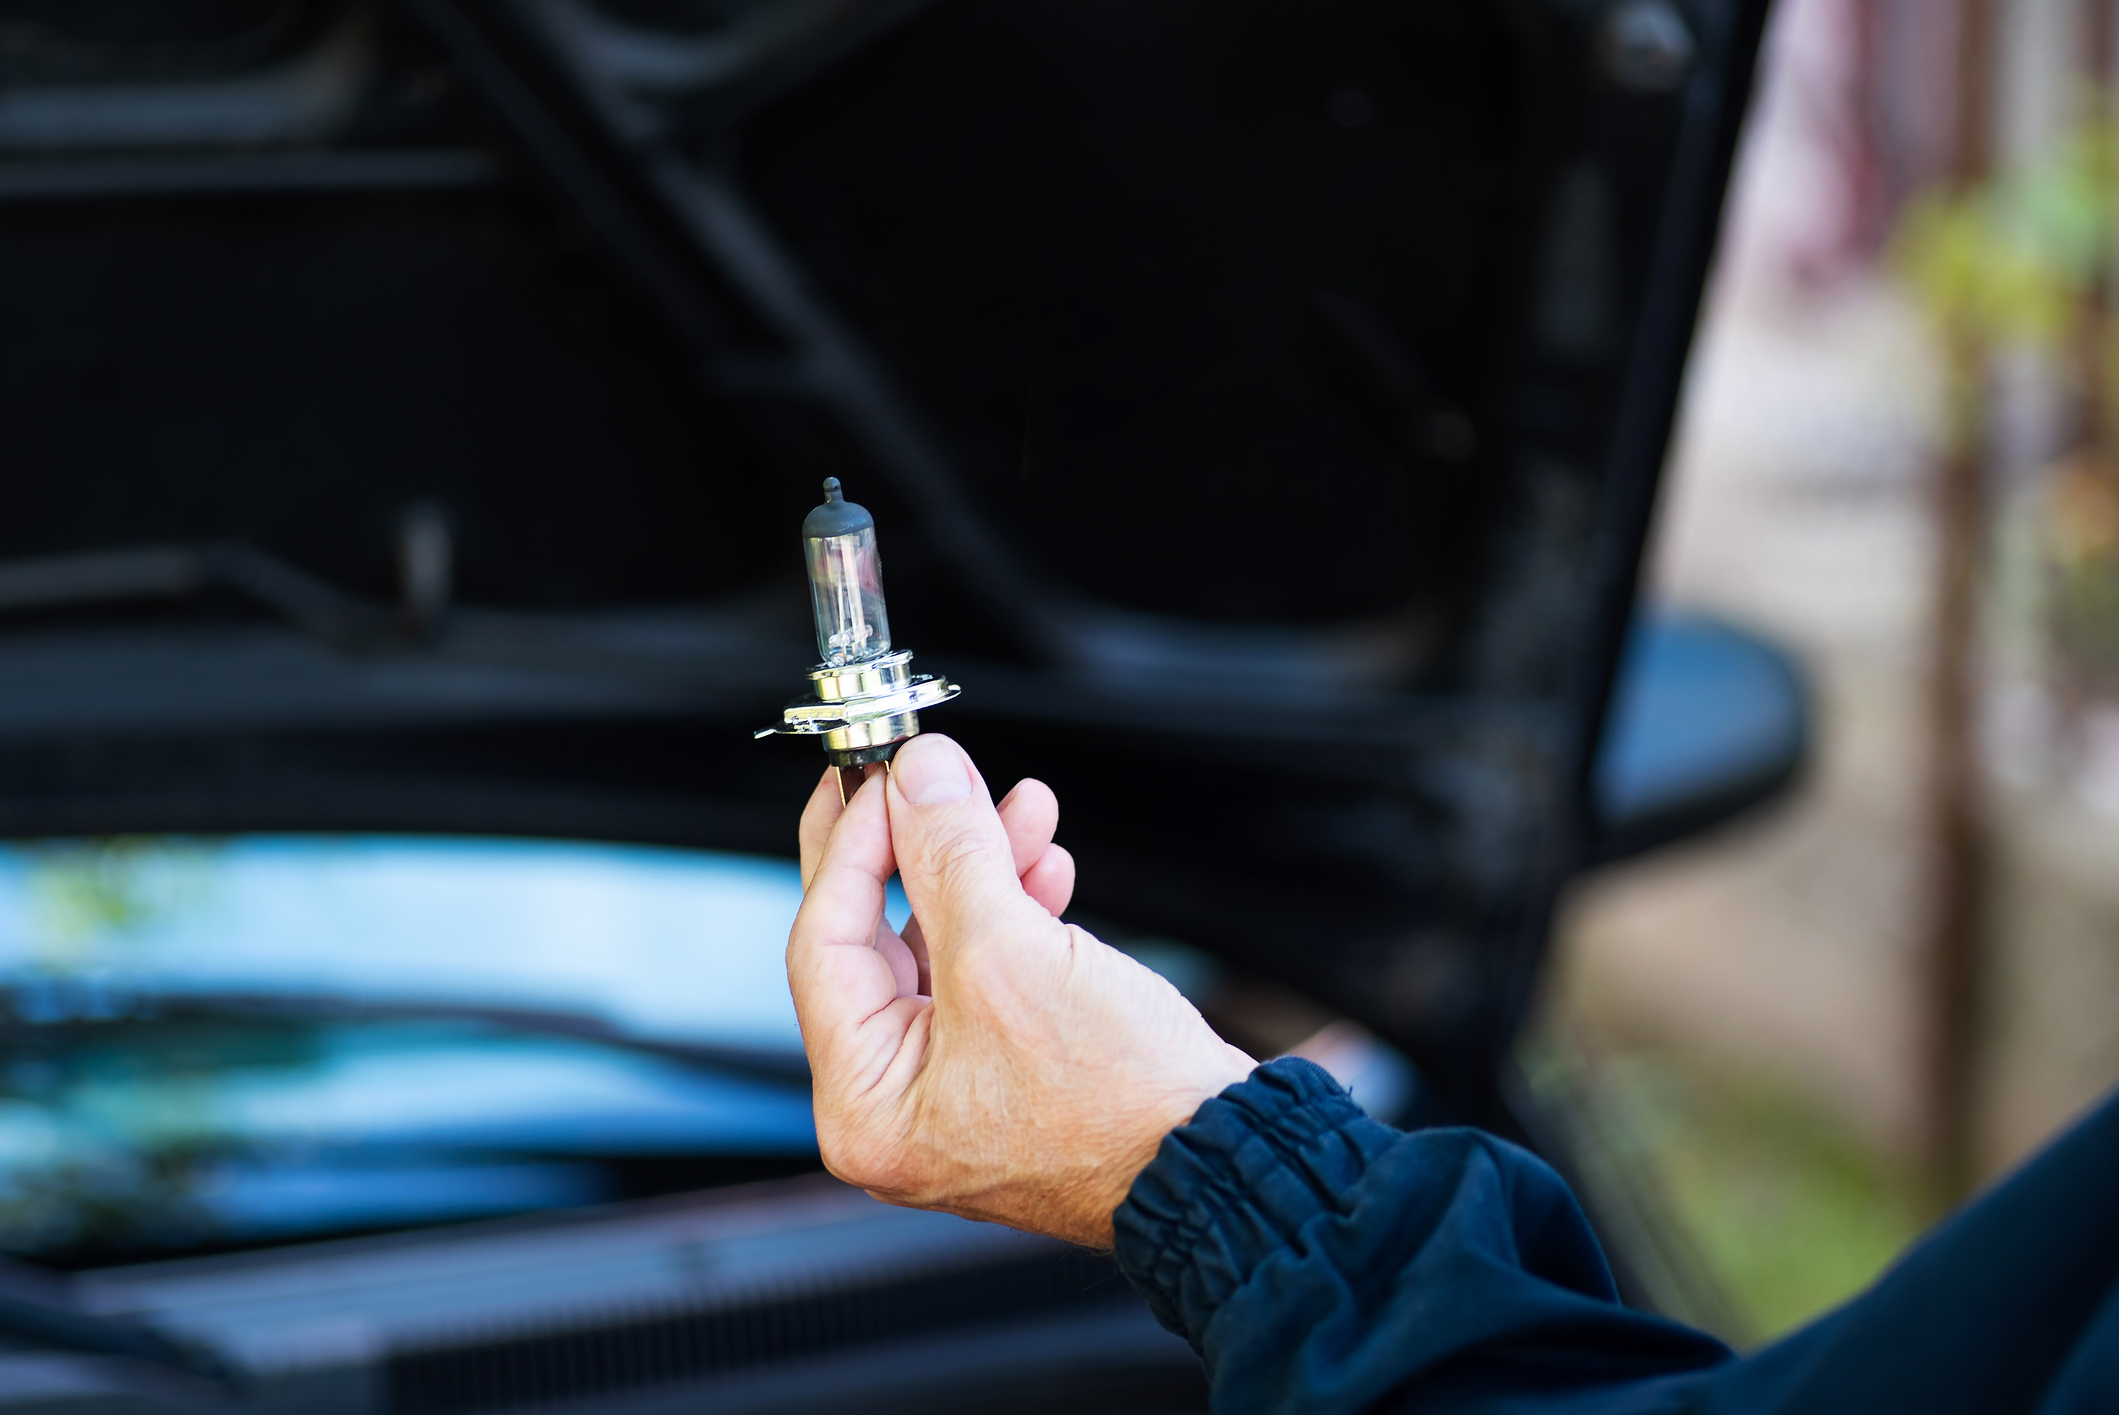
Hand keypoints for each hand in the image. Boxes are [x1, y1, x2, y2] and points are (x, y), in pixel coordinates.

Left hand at [787, 734, 1255, 1246]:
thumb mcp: (1011, 955)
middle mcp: (896, 1105)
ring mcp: (955, 1088)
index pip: (824, 946)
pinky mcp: (1010, 1067)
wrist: (1222, 1158)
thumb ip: (950, 854)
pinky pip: (989, 968)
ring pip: (943, 942)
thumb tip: (915, 777)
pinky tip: (1045, 864)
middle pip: (878, 938)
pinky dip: (1014, 909)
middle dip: (921, 845)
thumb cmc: (1121, 1108)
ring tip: (1020, 808)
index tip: (882, 778)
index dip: (853, 848)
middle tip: (924, 775)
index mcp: (865, 1106)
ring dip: (980, 866)